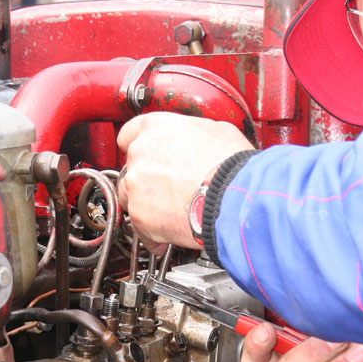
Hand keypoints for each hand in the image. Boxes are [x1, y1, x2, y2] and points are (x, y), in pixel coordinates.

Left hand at [117, 112, 251, 248]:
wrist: (233, 199)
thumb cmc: (231, 167)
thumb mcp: (217, 132)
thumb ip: (193, 134)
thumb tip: (198, 141)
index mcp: (156, 128)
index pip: (128, 134)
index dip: (139, 147)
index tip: (146, 158)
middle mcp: (140, 154)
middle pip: (131, 168)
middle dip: (145, 179)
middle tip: (167, 189)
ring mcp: (136, 186)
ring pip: (129, 198)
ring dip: (146, 205)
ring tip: (170, 213)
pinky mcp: (140, 216)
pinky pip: (139, 226)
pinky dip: (152, 233)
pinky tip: (170, 233)